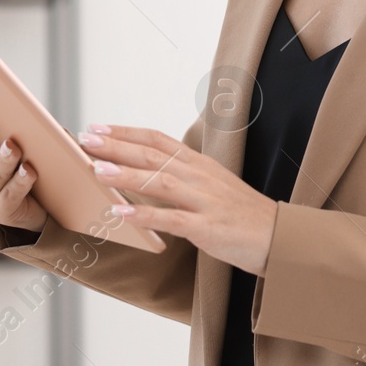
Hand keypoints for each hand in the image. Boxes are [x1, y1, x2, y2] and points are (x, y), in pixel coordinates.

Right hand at [0, 91, 48, 232]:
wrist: (43, 202)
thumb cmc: (32, 158)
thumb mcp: (25, 135)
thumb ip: (24, 121)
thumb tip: (32, 109)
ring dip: (2, 159)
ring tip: (12, 146)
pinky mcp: (2, 209)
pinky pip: (10, 194)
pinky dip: (20, 181)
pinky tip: (29, 170)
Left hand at [78, 124, 278, 276]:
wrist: (280, 237)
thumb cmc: (243, 216)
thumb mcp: (214, 188)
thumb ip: (184, 180)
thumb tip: (147, 175)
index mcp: (201, 165)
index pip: (159, 140)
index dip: (127, 132)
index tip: (98, 127)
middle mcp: (201, 177)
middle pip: (154, 155)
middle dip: (116, 146)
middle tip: (85, 139)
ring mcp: (205, 201)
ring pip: (160, 182)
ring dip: (126, 175)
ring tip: (96, 170)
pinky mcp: (208, 227)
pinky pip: (172, 219)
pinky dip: (145, 215)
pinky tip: (122, 213)